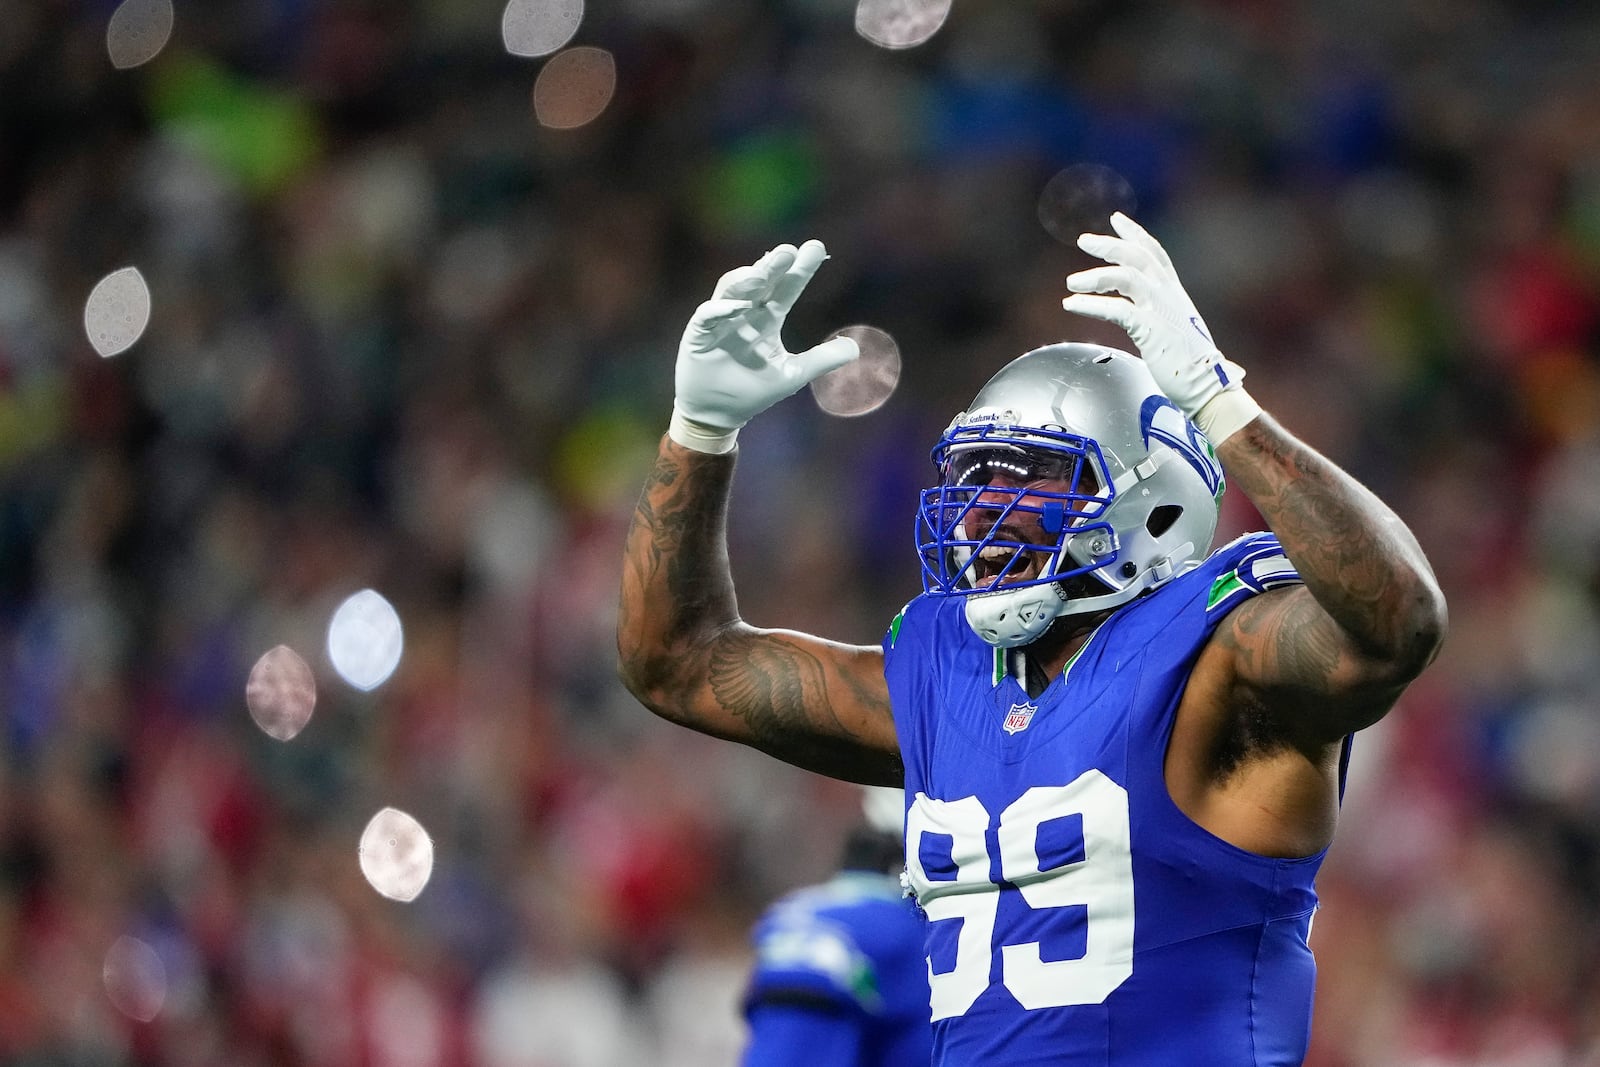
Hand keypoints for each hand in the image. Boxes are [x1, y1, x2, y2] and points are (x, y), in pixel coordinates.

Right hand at [670, 239, 859, 453]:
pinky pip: (707, 317)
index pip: (786, 289)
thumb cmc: (753, 391)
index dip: (800, 271)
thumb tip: (855, 347)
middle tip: (789, 251)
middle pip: (761, 283)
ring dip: (747, 280)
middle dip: (773, 266)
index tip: (816, 249)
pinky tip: (737, 307)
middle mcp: (745, 314)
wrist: (718, 414)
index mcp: (767, 319)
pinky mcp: (699, 336)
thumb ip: (822, 359)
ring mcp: (721, 322)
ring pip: (732, 291)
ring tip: (762, 271)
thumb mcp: (793, 374)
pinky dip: (721, 310)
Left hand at [1061, 212, 1259, 441]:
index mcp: (1175, 294)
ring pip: (1126, 275)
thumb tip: (1142, 318)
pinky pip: (1116, 309)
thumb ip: (1159, 317)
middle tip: (1084, 240)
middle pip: (1138, 256)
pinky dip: (1091, 304)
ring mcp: (1161, 310)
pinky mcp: (1151, 329)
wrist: (1209, 387)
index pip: (1155, 253)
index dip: (1135, 234)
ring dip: (1095, 276)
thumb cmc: (1192, 367)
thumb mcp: (1175, 331)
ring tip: (1071, 282)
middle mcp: (1169, 295)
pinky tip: (1072, 305)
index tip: (1116, 219)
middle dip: (1110, 244)